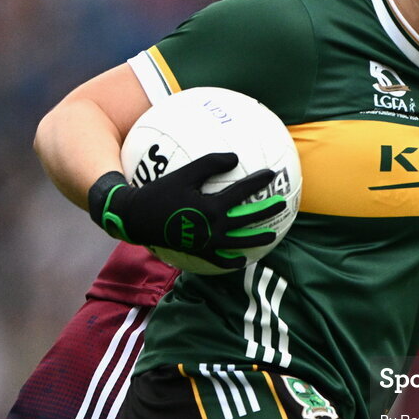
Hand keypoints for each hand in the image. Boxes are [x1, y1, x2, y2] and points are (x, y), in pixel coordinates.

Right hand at [87, 153, 285, 269]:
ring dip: (257, 239)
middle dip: (267, 211)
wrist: (137, 219)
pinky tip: (242, 259)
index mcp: (212, 208)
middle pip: (248, 220)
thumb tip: (235, 157)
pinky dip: (232, 261)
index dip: (258, 181)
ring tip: (272, 235)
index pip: (242, 192)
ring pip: (240, 243)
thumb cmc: (159, 193)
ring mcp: (208, 243)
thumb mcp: (184, 174)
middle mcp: (214, 228)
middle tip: (282, 203)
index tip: (271, 174)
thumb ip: (210, 164)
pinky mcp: (199, 252)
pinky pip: (220, 260)